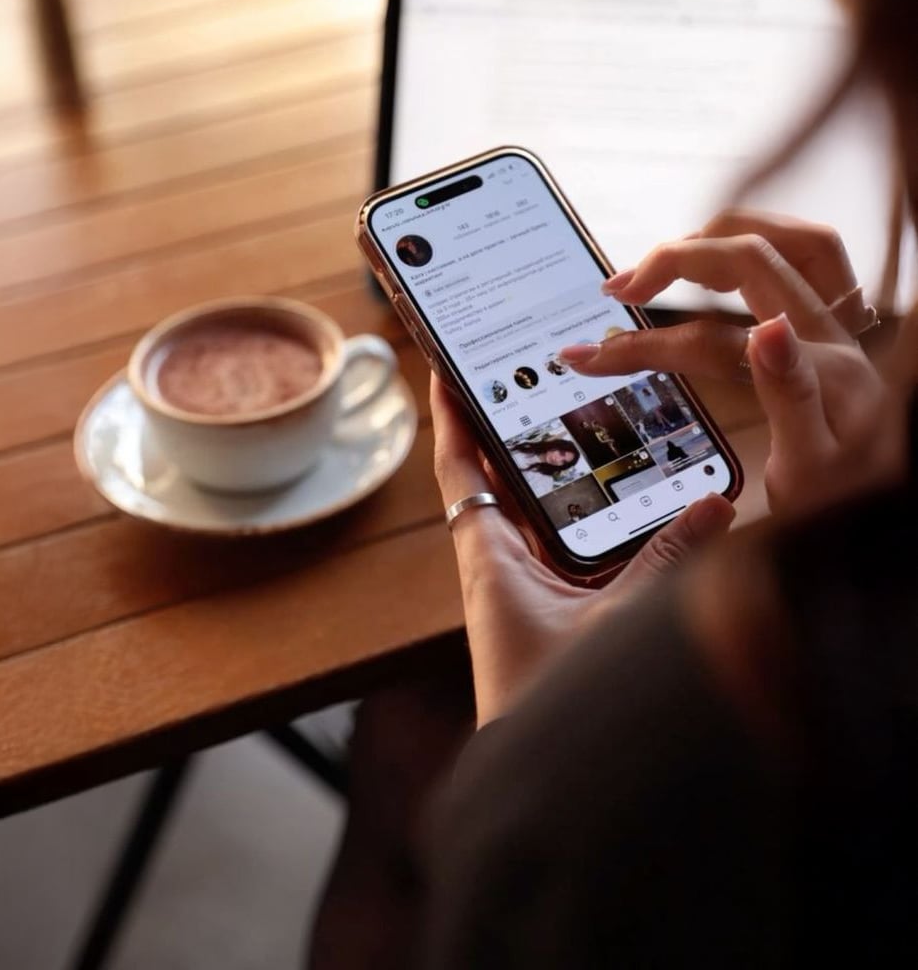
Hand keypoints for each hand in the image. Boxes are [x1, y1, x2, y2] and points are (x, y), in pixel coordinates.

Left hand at [431, 375, 735, 725]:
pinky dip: (581, 524)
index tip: (446, 368)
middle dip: (510, 432)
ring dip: (550, 476)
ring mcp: (520, 594)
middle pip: (494, 482)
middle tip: (536, 379)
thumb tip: (715, 507)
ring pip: (531, 516)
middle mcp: (496, 570)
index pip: (458, 469)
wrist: (549, 791)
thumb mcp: (618, 624)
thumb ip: (668, 564)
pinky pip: (559, 553)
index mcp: (488, 561)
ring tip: (581, 423)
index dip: (450, 417)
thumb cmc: (557, 708)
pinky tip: (620, 507)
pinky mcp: (547, 618)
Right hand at [558, 211, 900, 516]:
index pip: (714, 340)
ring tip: (663, 258)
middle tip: (618, 290)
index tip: (592, 357)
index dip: (647, 344)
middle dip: (674, 260)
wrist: (884, 505)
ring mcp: (835, 324)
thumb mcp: (812, 468)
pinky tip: (726, 253)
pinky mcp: (831, 329)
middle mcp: (830, 333)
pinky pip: (806, 256)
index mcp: (819, 368)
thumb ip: (790, 395)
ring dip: (719, 234)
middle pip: (748, 258)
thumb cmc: (843, 497)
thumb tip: (766, 328)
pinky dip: (758, 241)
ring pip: (784, 239)